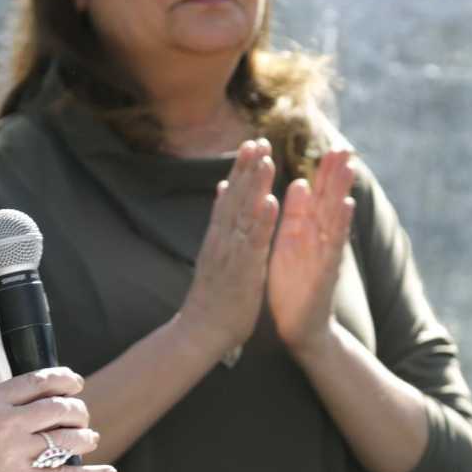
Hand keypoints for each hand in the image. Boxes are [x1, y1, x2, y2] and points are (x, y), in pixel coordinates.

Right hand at [0, 367, 116, 471]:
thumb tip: (30, 405)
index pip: (38, 382)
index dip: (65, 380)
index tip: (75, 384)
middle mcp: (4, 424)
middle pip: (59, 409)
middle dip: (78, 411)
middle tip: (81, 416)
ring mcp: (13, 455)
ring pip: (66, 440)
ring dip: (85, 438)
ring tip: (88, 439)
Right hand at [176, 139, 277, 358]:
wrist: (200, 332)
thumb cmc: (212, 298)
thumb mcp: (214, 253)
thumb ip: (220, 222)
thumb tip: (222, 191)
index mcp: (217, 236)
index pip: (230, 196)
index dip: (241, 169)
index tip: (253, 144)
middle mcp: (221, 240)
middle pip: (235, 197)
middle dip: (248, 167)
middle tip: (259, 139)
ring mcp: (230, 255)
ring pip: (244, 214)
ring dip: (255, 186)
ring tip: (267, 159)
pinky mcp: (242, 272)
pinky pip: (253, 244)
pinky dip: (261, 223)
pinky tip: (271, 203)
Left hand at [266, 147, 356, 356]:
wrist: (298, 329)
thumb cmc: (290, 288)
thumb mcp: (287, 246)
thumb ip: (295, 217)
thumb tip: (299, 184)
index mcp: (303, 232)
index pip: (316, 196)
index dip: (323, 172)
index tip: (329, 145)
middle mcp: (317, 240)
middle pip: (330, 201)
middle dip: (336, 175)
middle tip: (346, 147)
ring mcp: (324, 254)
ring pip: (335, 217)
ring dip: (343, 191)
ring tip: (350, 168)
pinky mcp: (326, 272)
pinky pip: (334, 244)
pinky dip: (340, 224)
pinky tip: (347, 206)